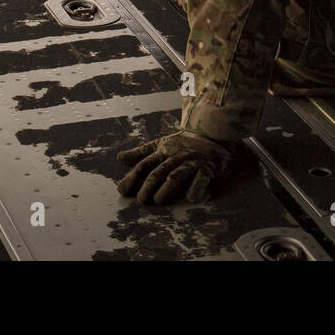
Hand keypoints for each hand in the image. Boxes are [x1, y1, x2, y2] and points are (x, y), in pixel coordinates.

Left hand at [116, 130, 235, 204]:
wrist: (213, 134)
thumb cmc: (184, 143)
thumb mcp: (161, 144)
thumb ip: (141, 152)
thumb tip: (120, 158)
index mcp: (163, 151)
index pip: (145, 164)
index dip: (132, 177)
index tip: (122, 190)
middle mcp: (176, 156)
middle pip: (158, 172)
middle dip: (148, 186)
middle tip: (141, 200)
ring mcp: (191, 162)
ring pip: (176, 175)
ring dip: (167, 189)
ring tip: (158, 201)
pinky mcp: (207, 168)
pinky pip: (202, 178)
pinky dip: (197, 187)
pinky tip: (191, 198)